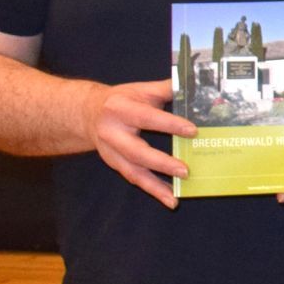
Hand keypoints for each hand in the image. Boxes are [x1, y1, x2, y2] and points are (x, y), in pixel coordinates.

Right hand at [83, 79, 194, 208]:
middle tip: (186, 171)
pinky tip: (169, 198)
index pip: (147, 117)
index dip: (169, 124)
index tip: (192, 130)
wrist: (88, 112)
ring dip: (155, 186)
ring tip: (175, 196)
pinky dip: (152, 190)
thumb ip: (167, 88)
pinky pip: (134, 178)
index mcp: (120, 108)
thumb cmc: (123, 100)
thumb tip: (195, 85)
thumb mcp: (141, 89)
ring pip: (133, 171)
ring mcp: (110, 151)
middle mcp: (112, 132)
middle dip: (161, 163)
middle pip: (136, 151)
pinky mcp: (113, 163)